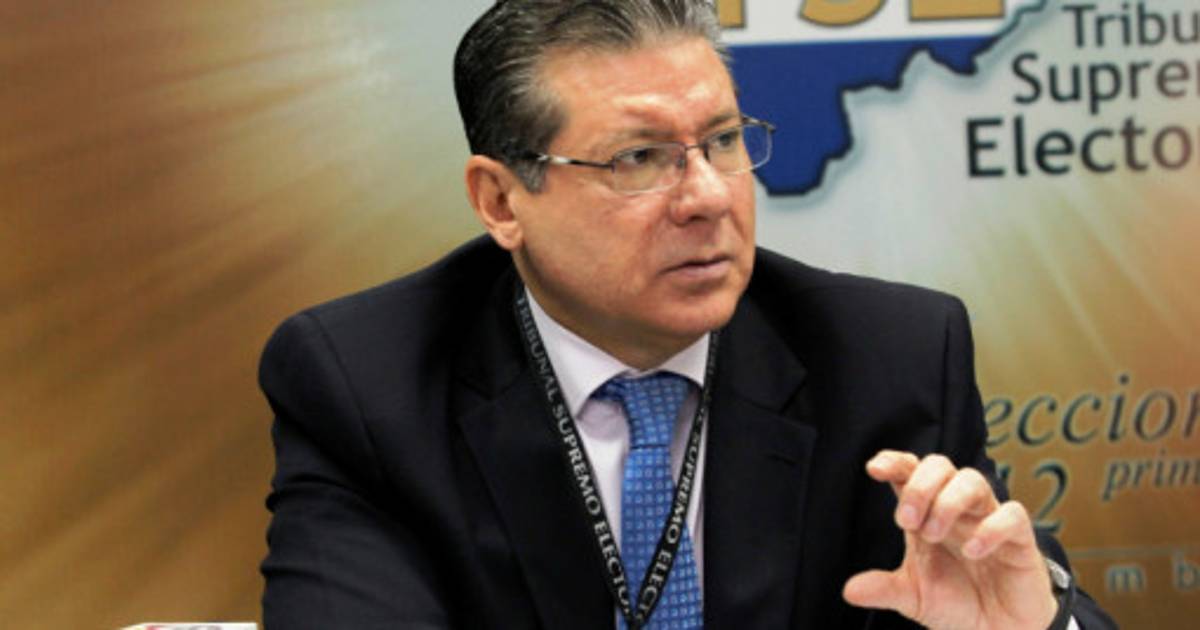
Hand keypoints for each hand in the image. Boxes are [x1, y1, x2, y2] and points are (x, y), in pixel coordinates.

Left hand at [843, 450, 1058, 629]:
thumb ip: (884, 590)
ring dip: (948, 502)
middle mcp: (957, 510)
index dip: (894, 462)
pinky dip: (990, 528)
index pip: (911, 472)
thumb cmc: (957, 603)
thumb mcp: (914, 598)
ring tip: (933, 535)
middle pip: (940, 466)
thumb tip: (849, 590)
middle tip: (906, 521)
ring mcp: (988, 520)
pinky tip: (972, 550)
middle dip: (919, 486)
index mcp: (927, 514)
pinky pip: (1012, 515)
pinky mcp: (1020, 540)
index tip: (875, 469)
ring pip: (973, 480)